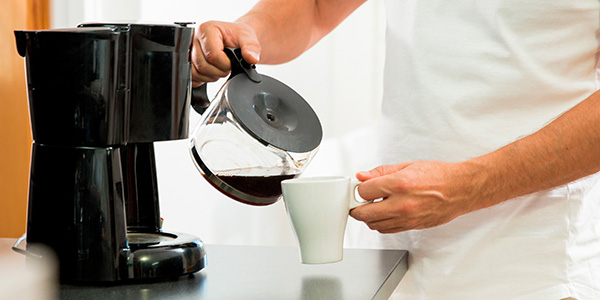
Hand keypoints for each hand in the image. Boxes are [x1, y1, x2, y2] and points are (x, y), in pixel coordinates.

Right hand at [192, 21, 260, 86]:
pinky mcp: (187, 61)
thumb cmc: (237, 36)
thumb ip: (251, 47)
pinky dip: (203, 79)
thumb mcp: (248, 38)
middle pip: (202, 66)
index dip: (225, 64)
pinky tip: (212, 72)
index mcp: (206, 29)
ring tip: (220, 68)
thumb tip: (252, 58)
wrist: (233, 39)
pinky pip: (191, 77)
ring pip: (195, 73)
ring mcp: (188, 51)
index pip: (212, 55)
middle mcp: (194, 38)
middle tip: (227, 66)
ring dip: (211, 76)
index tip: (232, 63)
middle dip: (219, 72)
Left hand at [350, 161, 484, 232]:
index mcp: (399, 184)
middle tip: (358, 201)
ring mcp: (406, 218)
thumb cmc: (437, 176)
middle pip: (364, 214)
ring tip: (373, 206)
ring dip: (368, 217)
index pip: (364, 192)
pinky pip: (387, 230)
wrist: (460, 190)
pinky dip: (380, 223)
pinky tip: (384, 213)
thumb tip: (362, 176)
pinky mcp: (411, 226)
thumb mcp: (406, 166)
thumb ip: (381, 172)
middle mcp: (401, 204)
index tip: (361, 187)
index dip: (359, 189)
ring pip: (374, 225)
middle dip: (356, 207)